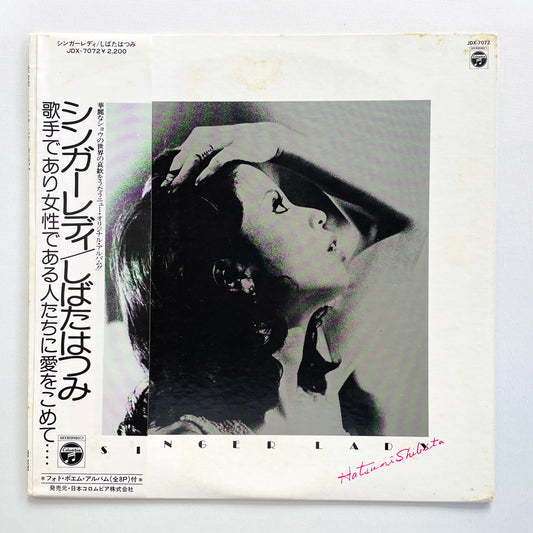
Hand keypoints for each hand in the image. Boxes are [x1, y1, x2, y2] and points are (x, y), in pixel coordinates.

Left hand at [161, 122, 296, 189]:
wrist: (267, 138)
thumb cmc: (240, 146)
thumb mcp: (218, 147)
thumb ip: (202, 155)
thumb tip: (185, 171)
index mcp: (200, 135)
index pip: (180, 153)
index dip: (170, 169)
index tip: (162, 185)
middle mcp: (208, 136)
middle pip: (185, 155)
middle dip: (174, 174)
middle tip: (165, 189)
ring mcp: (222, 141)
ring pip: (197, 156)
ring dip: (185, 174)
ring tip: (176, 187)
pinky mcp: (235, 148)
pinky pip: (217, 161)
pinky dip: (206, 172)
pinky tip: (198, 184)